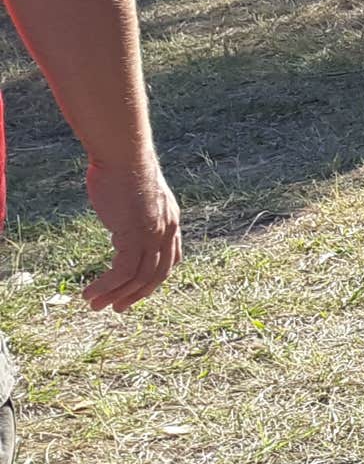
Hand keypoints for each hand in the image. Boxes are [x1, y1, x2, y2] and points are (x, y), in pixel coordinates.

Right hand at [79, 154, 177, 310]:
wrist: (123, 155)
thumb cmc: (122, 168)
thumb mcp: (135, 195)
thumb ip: (134, 213)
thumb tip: (120, 224)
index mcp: (170, 220)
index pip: (171, 258)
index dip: (156, 276)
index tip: (139, 289)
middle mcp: (167, 230)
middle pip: (157, 274)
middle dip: (137, 294)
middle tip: (117, 308)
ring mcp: (153, 234)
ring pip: (139, 277)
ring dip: (116, 294)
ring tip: (96, 305)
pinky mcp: (135, 235)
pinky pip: (122, 271)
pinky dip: (107, 285)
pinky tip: (91, 292)